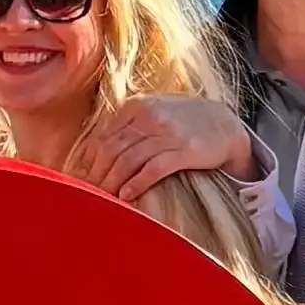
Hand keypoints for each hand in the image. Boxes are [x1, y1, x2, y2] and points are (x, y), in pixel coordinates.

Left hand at [65, 94, 257, 202]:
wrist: (225, 125)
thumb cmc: (183, 122)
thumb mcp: (153, 113)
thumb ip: (126, 126)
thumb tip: (93, 150)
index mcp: (136, 106)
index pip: (102, 136)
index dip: (87, 161)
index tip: (78, 179)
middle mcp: (149, 117)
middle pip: (111, 149)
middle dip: (95, 175)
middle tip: (87, 194)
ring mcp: (167, 133)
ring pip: (128, 160)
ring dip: (111, 182)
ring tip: (103, 198)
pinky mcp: (184, 150)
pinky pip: (153, 169)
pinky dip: (136, 184)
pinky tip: (126, 196)